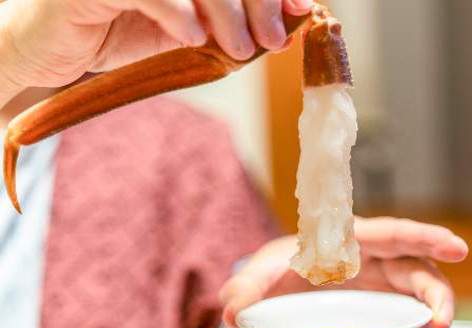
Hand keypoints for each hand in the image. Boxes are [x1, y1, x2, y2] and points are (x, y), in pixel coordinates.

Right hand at [0, 0, 311, 93]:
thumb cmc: (118, 32)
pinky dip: (176, 12)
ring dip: (226, 12)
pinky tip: (193, 37)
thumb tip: (286, 25)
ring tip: (240, 50)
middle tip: (273, 41)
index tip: (300, 10)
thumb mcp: (185, 28)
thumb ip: (227, 22)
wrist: (50, 50)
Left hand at [220, 217, 468, 327]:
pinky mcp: (382, 308)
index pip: (391, 233)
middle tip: (442, 320)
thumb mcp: (258, 277)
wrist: (280, 296)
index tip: (456, 247)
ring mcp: (381, 285)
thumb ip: (245, 287)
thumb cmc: (276, 274)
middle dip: (436, 290)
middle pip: (416, 267)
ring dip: (431, 315)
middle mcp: (373, 260)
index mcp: (349, 240)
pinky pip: (409, 317)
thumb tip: (232, 311)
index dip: (424, 237)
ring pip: (419, 294)